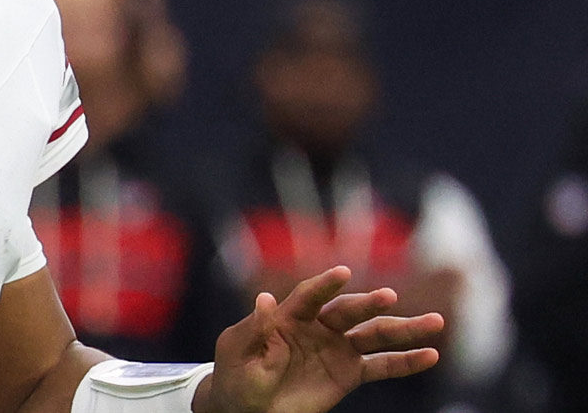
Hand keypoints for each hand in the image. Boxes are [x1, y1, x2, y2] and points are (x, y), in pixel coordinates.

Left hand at [194, 266, 442, 412]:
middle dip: (368, 304)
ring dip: (402, 328)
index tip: (343, 273)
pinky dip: (406, 362)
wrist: (248, 408)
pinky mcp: (348, 373)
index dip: (324, 286)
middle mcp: (317, 326)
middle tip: (389, 297)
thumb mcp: (238, 353)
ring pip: (373, 335)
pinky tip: (430, 355)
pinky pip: (381, 366)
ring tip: (435, 322)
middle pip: (347, 312)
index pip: (309, 296)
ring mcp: (336, 348)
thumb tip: (265, 298)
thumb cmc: (237, 377)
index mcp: (287, 316)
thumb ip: (255, 329)